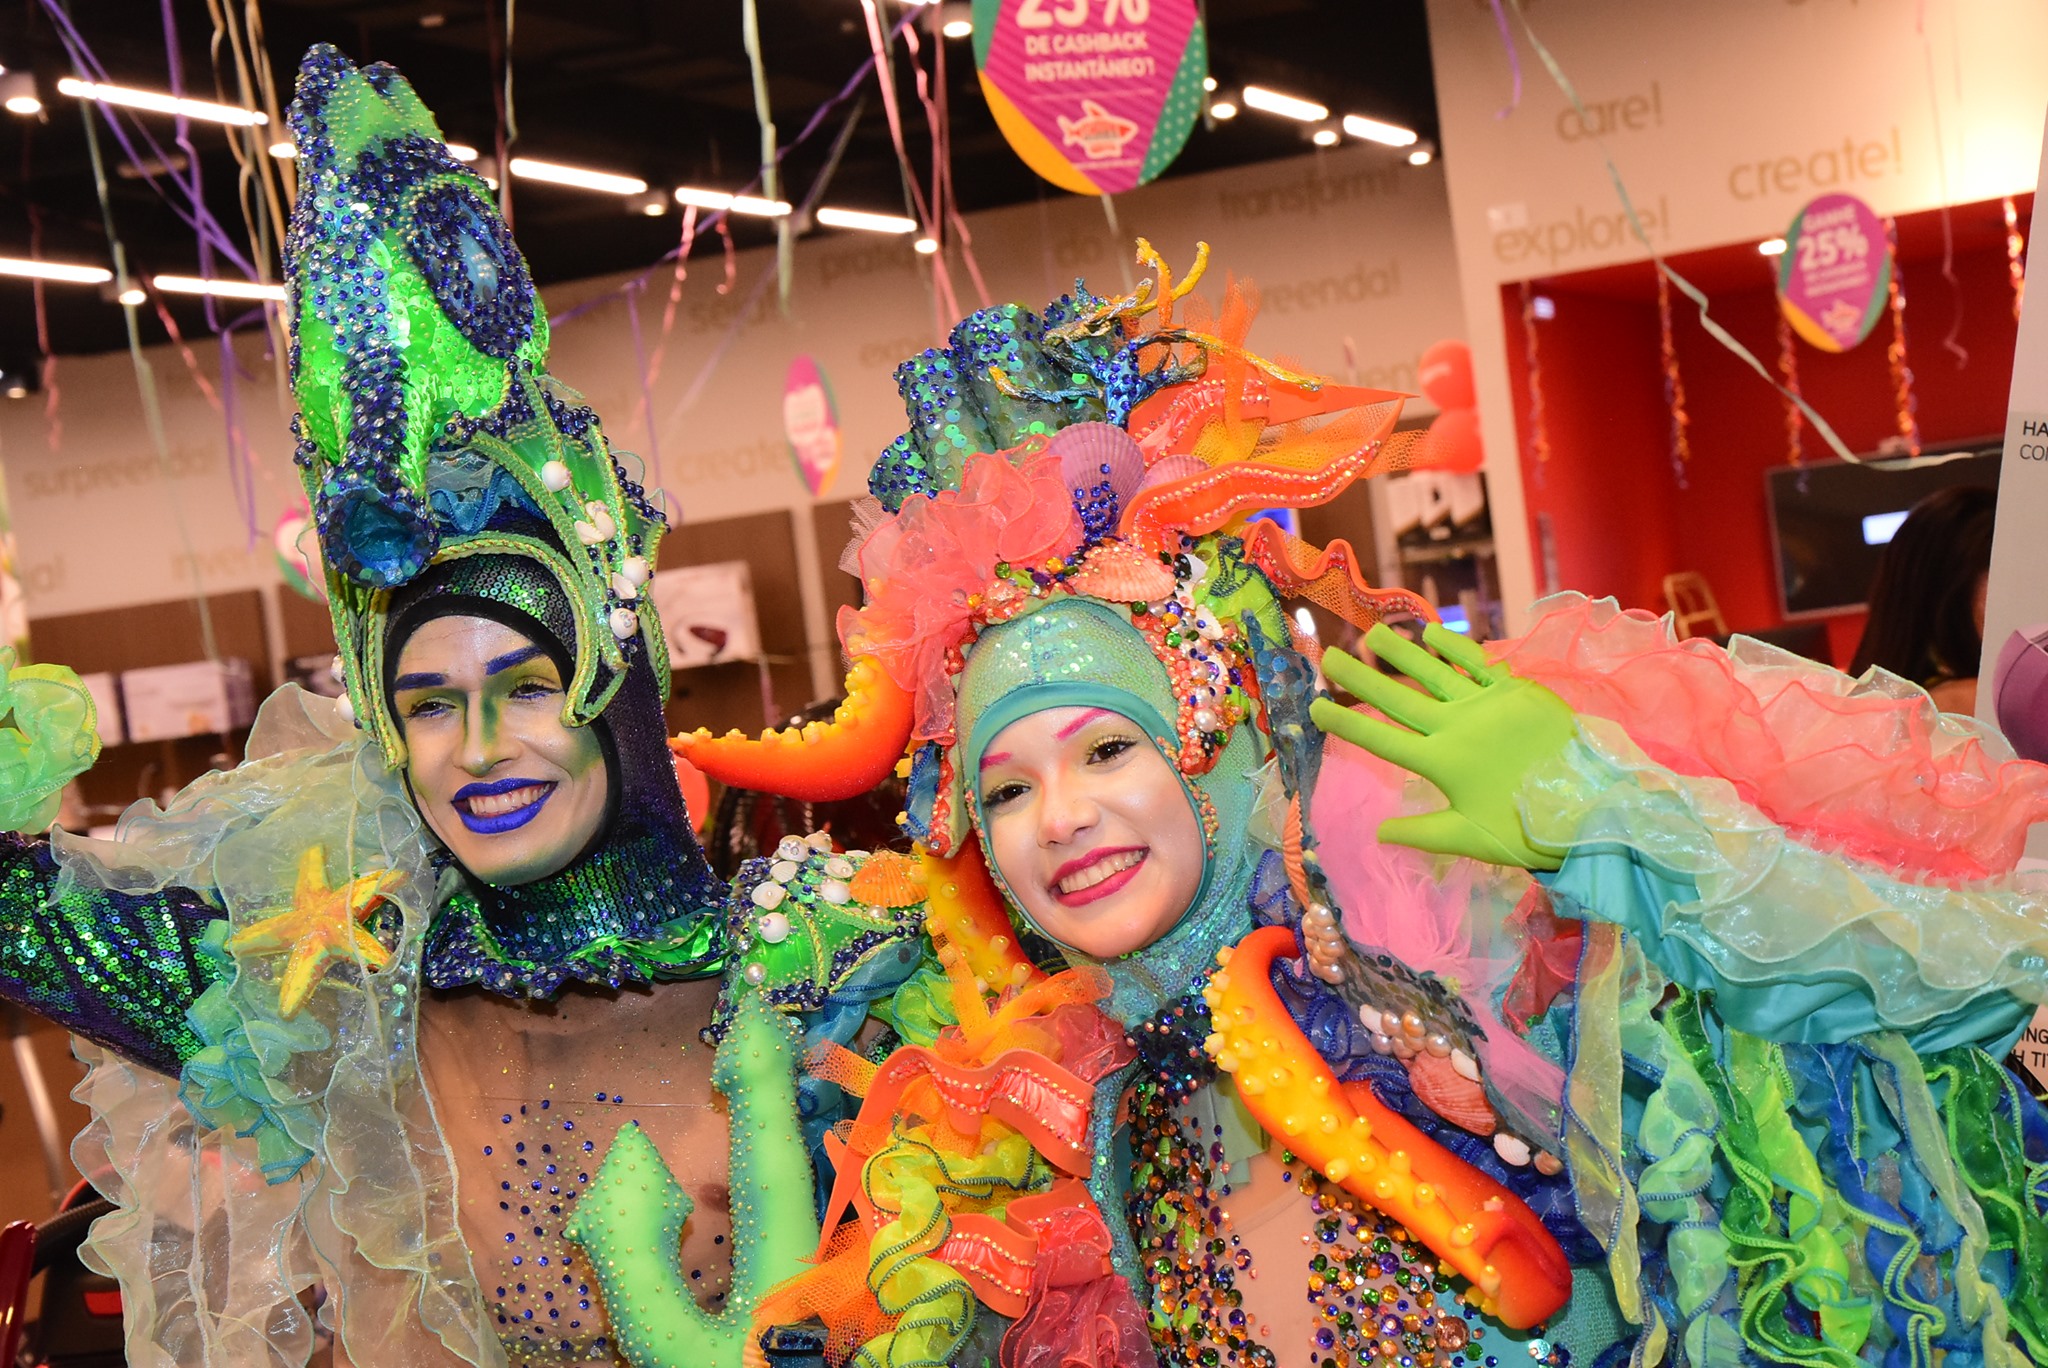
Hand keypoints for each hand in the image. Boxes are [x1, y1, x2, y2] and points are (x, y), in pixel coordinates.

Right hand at [1308, 623, 1575, 870]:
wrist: (1590, 808)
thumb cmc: (1527, 830)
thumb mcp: (1470, 839)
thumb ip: (1422, 833)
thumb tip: (1379, 832)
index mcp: (1441, 763)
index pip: (1382, 740)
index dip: (1346, 722)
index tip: (1316, 706)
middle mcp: (1456, 727)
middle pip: (1398, 698)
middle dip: (1361, 677)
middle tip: (1332, 656)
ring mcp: (1487, 704)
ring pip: (1434, 672)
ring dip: (1402, 652)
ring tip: (1374, 633)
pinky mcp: (1517, 692)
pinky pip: (1480, 663)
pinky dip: (1456, 647)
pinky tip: (1434, 633)